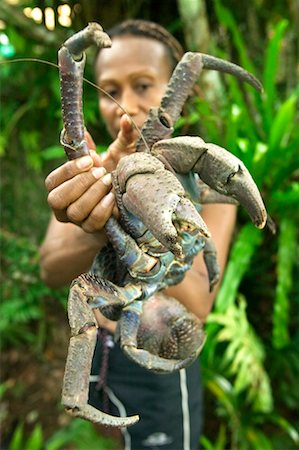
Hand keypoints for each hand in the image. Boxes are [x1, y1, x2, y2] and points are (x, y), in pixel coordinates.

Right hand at [45, 115, 135, 233]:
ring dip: (91, 195)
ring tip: (108, 181)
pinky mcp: (92, 230)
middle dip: (79, 183)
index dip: (69, 170)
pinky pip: (92, 223)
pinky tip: (112, 198)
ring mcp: (77, 220)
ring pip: (74, 212)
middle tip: (100, 171)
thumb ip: (121, 137)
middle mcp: (64, 204)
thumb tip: (126, 119)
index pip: (52, 180)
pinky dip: (102, 210)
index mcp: (61, 185)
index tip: (90, 158)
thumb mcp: (120, 153)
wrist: (128, 199)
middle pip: (57, 199)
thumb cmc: (118, 171)